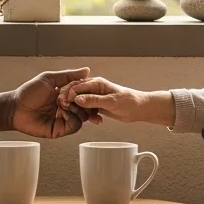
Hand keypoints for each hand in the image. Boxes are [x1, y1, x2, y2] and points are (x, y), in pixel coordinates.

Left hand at [0, 67, 93, 138]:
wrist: (15, 108)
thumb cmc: (28, 93)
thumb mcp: (49, 79)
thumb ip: (68, 75)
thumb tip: (87, 70)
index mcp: (67, 94)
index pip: (85, 92)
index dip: (88, 90)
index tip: (89, 86)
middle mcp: (68, 106)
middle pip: (88, 105)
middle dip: (85, 100)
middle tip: (76, 96)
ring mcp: (65, 118)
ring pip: (84, 116)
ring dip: (78, 108)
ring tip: (66, 103)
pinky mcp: (61, 129)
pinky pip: (75, 125)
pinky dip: (73, 118)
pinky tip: (64, 112)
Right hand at [58, 77, 174, 125]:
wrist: (139, 108)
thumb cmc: (129, 101)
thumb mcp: (111, 101)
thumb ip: (94, 100)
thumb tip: (77, 98)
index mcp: (96, 83)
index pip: (77, 86)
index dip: (68, 94)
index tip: (64, 104)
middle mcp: (94, 88)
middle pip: (75, 93)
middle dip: (70, 102)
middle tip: (65, 111)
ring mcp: (95, 97)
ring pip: (80, 103)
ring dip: (79, 111)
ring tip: (80, 118)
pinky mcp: (97, 105)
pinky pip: (87, 110)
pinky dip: (87, 116)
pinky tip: (93, 121)